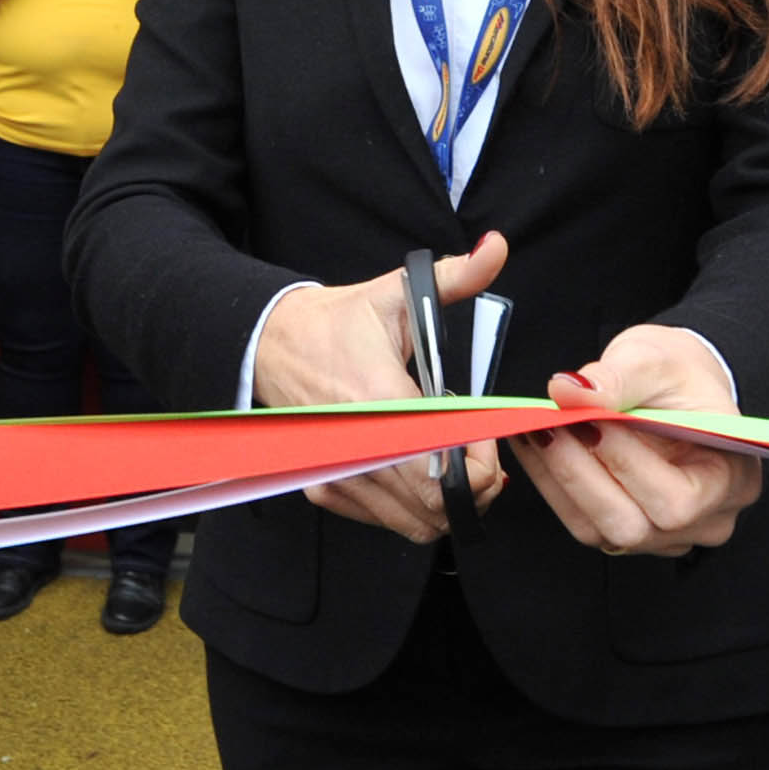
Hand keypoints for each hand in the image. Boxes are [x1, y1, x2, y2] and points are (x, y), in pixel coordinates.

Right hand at [252, 233, 514, 539]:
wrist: (271, 343)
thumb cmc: (338, 322)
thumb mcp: (398, 292)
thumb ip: (456, 276)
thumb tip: (496, 247)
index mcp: (377, 397)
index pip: (443, 465)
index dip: (479, 462)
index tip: (482, 433)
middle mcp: (355, 445)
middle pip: (437, 504)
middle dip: (473, 484)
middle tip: (475, 448)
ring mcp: (338, 471)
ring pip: (417, 522)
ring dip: (447, 499)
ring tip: (449, 456)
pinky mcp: (326, 487)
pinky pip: (389, 521)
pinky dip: (414, 507)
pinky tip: (417, 468)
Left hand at [520, 325, 758, 556]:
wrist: (676, 388)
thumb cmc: (681, 377)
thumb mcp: (656, 361)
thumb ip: (616, 378)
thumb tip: (567, 391)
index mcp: (731, 480)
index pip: (678, 500)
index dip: (627, 465)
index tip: (588, 422)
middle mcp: (704, 520)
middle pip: (633, 524)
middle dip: (581, 473)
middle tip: (548, 425)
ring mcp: (664, 534)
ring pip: (600, 529)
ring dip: (558, 478)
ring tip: (534, 429)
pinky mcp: (626, 532)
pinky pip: (582, 521)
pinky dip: (552, 483)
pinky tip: (534, 446)